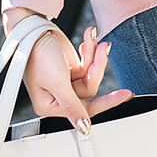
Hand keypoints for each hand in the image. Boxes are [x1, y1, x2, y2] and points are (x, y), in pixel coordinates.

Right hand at [3, 9, 129, 130]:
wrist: (32, 28)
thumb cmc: (36, 54)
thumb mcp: (57, 81)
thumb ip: (73, 106)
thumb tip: (83, 128)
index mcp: (50, 105)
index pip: (85, 110)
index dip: (106, 102)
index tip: (124, 95)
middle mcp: (59, 96)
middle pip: (90, 88)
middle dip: (96, 67)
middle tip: (103, 50)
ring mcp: (66, 81)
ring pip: (91, 74)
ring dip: (94, 56)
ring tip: (93, 39)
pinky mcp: (70, 69)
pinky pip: (87, 64)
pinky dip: (89, 51)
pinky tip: (87, 40)